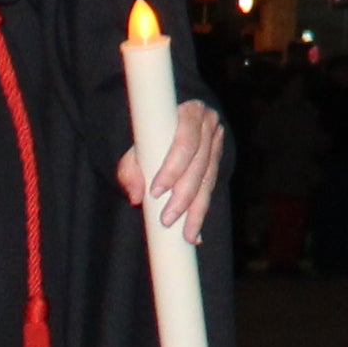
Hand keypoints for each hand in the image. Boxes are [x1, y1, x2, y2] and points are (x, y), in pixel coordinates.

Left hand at [117, 99, 226, 242]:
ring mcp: (216, 141)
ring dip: (196, 209)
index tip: (155, 191)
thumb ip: (129, 169)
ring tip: (186, 233)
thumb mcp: (135, 146)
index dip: (173, 167)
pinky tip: (195, 231)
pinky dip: (202, 209)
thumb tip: (135, 196)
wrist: (166, 121)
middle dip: (183, 196)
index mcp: (190, 112)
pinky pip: (212, 187)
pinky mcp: (218, 158)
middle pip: (200, 165)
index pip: (185, 141)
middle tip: (166, 219)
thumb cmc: (148, 134)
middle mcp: (209, 124)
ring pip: (208, 179)